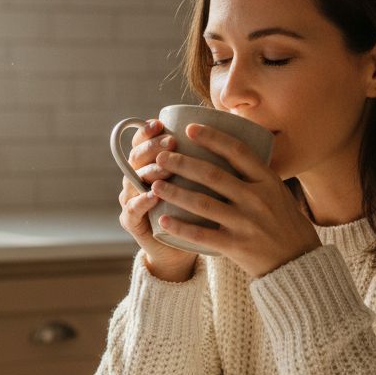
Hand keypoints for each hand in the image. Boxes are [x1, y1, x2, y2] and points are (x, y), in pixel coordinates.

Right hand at [117, 119, 198, 281]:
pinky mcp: (132, 222)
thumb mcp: (208, 185)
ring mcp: (132, 199)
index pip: (144, 141)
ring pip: (134, 180)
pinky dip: (141, 202)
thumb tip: (243, 130)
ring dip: (149, 171)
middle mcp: (138, 179)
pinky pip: (132, 210)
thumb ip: (214, 161)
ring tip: (165, 168)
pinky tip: (152, 197)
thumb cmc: (200, 213)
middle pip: (136, 156)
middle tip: (171, 143)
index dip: (148, 131)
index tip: (162, 123)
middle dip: (152, 147)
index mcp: (152, 164)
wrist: (184, 250)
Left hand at [151, 122, 319, 277]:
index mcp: (268, 181)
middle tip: (161, 156)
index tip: (190, 128)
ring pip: (202, 203)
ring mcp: (246, 223)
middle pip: (213, 175)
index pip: (238, 151)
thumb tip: (229, 149)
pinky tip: (163, 220)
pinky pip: (202, 235)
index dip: (212, 137)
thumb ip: (255, 175)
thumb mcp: (277, 192)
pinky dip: (181, 227)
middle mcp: (257, 199)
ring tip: (155, 184)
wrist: (298, 262)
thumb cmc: (284, 223)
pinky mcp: (236, 246)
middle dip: (182, 163)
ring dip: (175, 192)